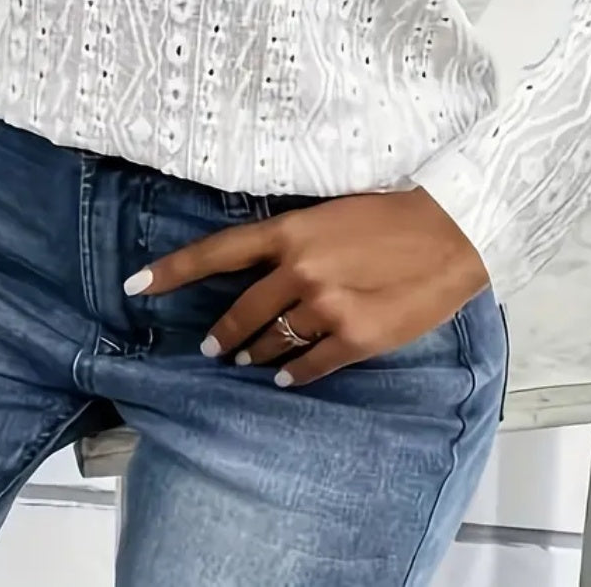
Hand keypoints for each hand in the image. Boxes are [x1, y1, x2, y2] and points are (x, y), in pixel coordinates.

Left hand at [124, 188, 489, 387]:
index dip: (172, 270)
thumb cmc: (395, 214)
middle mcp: (301, 269)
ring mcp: (327, 307)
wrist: (454, 230)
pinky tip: (287, 377)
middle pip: (243, 311)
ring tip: (249, 361)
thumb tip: (267, 268)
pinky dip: (295, 373)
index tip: (136, 285)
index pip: (218, 251)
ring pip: (273, 342)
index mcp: (292, 231)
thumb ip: (296, 241)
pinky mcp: (356, 337)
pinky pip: (311, 365)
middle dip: (224, 334)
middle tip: (213, 348)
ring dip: (256, 354)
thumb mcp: (333, 214)